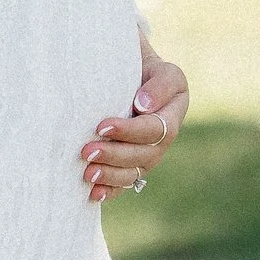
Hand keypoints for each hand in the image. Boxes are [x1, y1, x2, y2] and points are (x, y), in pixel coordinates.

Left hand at [81, 42, 187, 203]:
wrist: (131, 76)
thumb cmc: (141, 66)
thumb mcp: (157, 65)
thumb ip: (159, 83)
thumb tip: (143, 105)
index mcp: (173, 112)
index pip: (154, 128)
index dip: (129, 131)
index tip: (102, 125)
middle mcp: (163, 138)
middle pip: (143, 154)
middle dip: (114, 155)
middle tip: (86, 151)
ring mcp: (148, 155)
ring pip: (134, 173)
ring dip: (110, 176)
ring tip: (87, 174)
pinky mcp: (133, 166)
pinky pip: (124, 184)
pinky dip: (109, 191)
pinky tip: (92, 195)